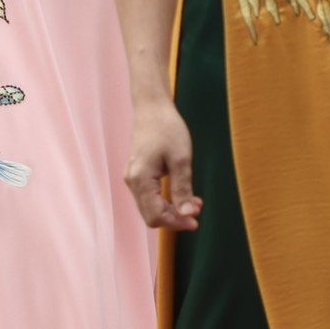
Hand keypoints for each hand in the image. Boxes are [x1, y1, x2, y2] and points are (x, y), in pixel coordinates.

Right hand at [123, 97, 204, 230]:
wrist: (151, 106)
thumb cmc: (166, 128)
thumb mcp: (181, 159)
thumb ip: (183, 189)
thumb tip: (187, 214)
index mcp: (140, 179)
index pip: (156, 216)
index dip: (177, 222)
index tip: (196, 219)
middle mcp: (132, 182)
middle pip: (151, 216)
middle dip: (175, 218)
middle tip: (197, 211)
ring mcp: (133, 178)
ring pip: (150, 208)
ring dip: (171, 210)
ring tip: (194, 202)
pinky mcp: (137, 173)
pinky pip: (149, 197)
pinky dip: (165, 200)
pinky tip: (182, 193)